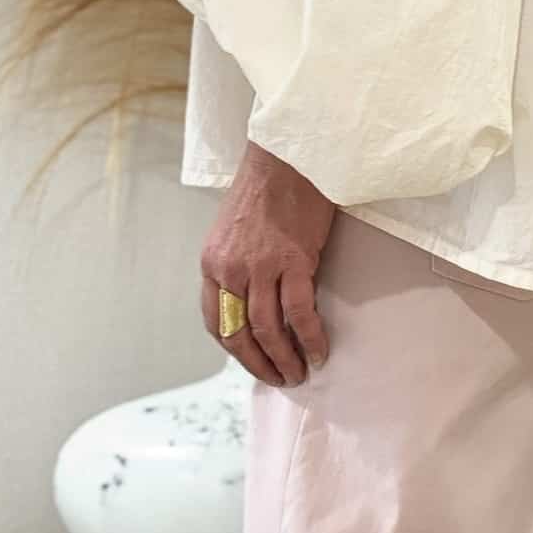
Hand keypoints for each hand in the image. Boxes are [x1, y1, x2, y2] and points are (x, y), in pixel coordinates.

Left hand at [200, 139, 336, 386]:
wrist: (289, 155)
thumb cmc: (267, 187)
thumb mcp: (235, 230)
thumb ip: (236, 265)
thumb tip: (253, 300)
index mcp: (212, 263)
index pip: (216, 322)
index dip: (237, 350)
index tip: (256, 361)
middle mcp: (230, 269)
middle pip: (239, 334)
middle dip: (260, 363)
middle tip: (281, 378)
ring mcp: (260, 266)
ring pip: (268, 329)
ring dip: (285, 358)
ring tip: (301, 371)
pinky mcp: (293, 260)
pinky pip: (299, 312)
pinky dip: (310, 337)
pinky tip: (319, 350)